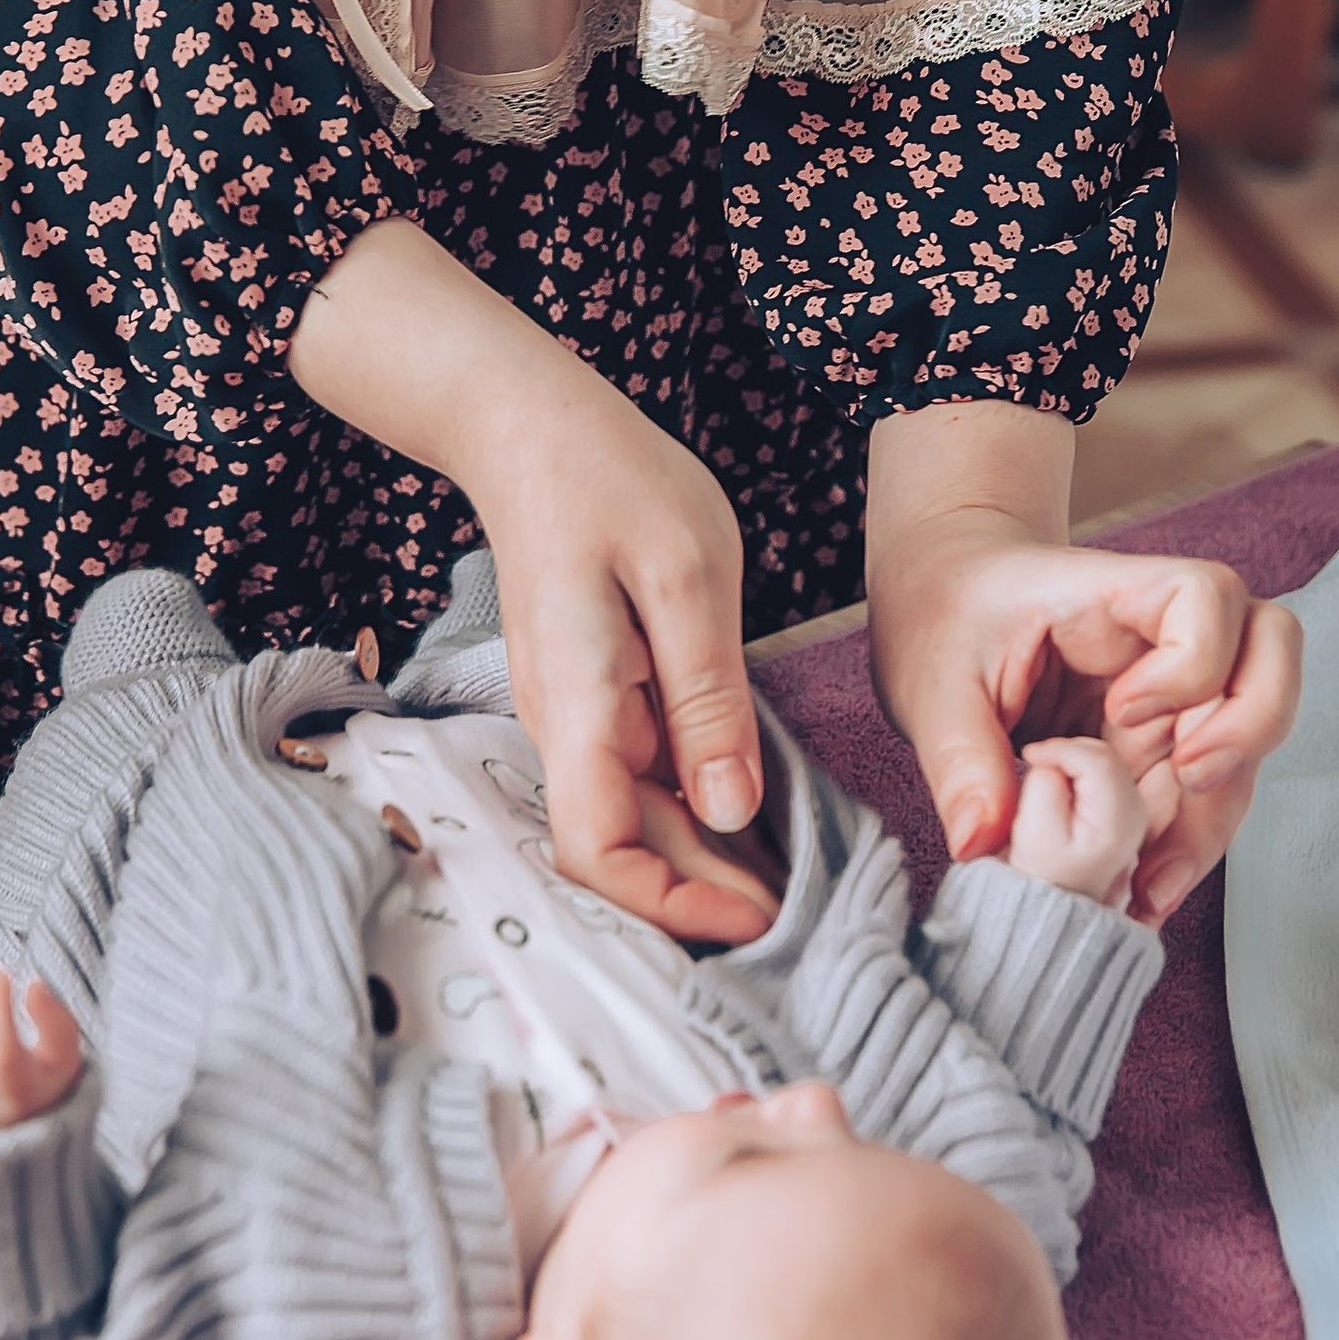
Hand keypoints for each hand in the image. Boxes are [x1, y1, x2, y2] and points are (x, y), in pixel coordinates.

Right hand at [289, 220, 774, 942]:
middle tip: (808, 904)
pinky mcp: (593, 695)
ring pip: (633, 818)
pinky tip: (754, 803)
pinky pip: (638, 775)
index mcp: (580, 706)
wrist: (530, 427)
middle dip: (708, 891)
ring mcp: (574, 715)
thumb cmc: (610, 480)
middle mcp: (565, 728)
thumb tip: (731, 811)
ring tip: (793, 867)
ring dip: (704, 856)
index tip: (759, 912)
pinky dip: (694, 805)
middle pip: (625, 849)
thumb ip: (707, 699)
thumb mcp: (685, 576)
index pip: (598, 852)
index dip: (673, 902)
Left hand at [867, 402, 1302, 923]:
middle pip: (1271, 653)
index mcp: (1112, 594)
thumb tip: (982, 843)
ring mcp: (1177, 692)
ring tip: (1150, 879)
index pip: (1204, 598)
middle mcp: (1165, 637)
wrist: (946, 612)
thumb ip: (960, 759)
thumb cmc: (947, 619)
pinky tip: (1143, 888)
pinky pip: (1210, 790)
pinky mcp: (1167, 743)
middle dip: (1249, 727)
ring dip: (1218, 812)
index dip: (1191, 658)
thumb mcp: (933, 684)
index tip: (1122, 709)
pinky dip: (1190, 842)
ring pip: (1252, 738)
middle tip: (1187, 779)